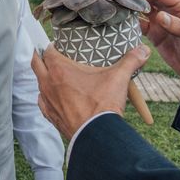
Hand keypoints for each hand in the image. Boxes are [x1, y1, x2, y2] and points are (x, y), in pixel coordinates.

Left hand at [31, 44, 149, 139]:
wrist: (96, 135)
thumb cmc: (102, 105)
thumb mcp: (118, 78)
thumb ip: (130, 61)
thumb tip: (143, 50)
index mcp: (60, 70)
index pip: (47, 51)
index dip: (50, 45)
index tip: (56, 44)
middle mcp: (48, 83)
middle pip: (36, 63)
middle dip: (40, 56)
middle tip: (47, 54)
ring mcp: (47, 100)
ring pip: (38, 83)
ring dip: (43, 77)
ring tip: (54, 75)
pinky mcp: (50, 115)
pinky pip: (42, 102)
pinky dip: (46, 97)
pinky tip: (54, 97)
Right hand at [126, 0, 179, 80]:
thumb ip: (178, 27)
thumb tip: (159, 16)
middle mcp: (169, 10)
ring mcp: (161, 22)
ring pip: (141, 10)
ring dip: (128, 7)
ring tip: (112, 7)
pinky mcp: (155, 33)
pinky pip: (139, 25)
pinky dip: (129, 23)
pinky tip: (118, 22)